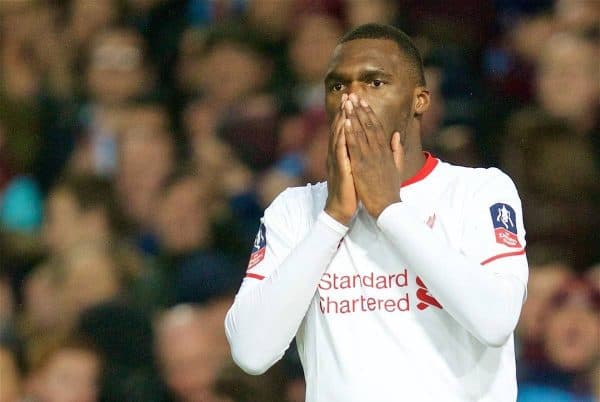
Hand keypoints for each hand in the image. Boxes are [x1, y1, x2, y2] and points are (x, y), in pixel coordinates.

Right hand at [325, 94, 356, 224]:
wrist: (341, 210)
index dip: (350, 115)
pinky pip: (340, 149)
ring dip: (342, 119)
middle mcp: (337, 155)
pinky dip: (342, 136)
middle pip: (340, 129)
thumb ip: (358, 157)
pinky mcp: (340, 168)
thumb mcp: (356, 171)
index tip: (355, 101)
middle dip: (345, 111)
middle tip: (349, 95)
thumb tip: (364, 146)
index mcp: (343, 155)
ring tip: (347, 104)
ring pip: (339, 136)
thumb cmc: (351, 192)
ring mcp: (337, 161)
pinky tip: (346, 125)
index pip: (346, 131)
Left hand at [344, 93, 401, 217]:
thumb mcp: (397, 167)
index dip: (369, 113)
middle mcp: (378, 151)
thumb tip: (396, 134)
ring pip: (361, 133)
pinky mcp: (361, 166)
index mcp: (385, 151)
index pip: (376, 127)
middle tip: (353, 96)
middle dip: (360, 110)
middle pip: (368, 126)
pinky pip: (354, 147)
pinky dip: (350, 133)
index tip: (362, 102)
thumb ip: (396, 150)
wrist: (387, 207)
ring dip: (353, 116)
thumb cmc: (390, 190)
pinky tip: (345, 122)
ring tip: (347, 103)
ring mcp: (369, 158)